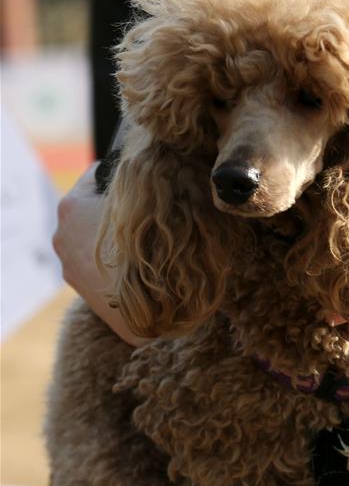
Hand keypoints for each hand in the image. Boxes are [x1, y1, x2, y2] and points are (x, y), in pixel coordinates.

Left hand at [53, 164, 146, 346]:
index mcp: (72, 206)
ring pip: (93, 231)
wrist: (140, 313)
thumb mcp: (144, 209)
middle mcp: (62, 231)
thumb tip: (150, 178)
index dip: (126, 172)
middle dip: (118, 204)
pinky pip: (94, 255)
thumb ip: (141, 190)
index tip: (145, 179)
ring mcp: (66, 260)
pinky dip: (110, 253)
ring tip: (142, 240)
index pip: (98, 172)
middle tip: (147, 210)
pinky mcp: (75, 282)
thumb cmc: (141, 253)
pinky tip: (133, 261)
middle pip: (93, 203)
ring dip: (114, 232)